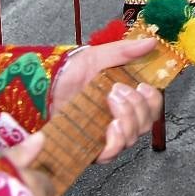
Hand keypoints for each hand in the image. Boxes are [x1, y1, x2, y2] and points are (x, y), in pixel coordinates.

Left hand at [52, 39, 162, 161]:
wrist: (41, 88)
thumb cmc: (68, 72)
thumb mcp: (97, 56)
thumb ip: (125, 50)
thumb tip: (152, 42)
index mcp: (127, 98)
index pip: (153, 107)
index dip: (153, 100)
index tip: (142, 86)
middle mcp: (120, 119)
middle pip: (145, 124)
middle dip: (137, 107)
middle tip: (116, 90)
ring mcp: (105, 135)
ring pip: (132, 138)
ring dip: (128, 120)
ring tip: (110, 101)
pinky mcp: (89, 148)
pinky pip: (112, 153)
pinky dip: (116, 141)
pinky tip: (110, 126)